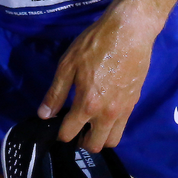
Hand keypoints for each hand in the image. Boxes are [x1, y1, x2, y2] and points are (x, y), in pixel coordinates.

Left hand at [37, 3, 157, 151]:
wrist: (129, 32)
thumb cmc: (95, 45)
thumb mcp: (68, 64)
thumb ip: (56, 92)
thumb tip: (43, 115)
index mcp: (88, 104)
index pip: (70, 133)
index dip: (60, 133)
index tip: (57, 127)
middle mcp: (107, 114)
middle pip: (94, 145)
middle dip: (81, 141)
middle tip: (75, 127)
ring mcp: (123, 110)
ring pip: (112, 140)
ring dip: (99, 138)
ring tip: (90, 123)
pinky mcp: (133, 103)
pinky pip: (122, 126)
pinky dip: (112, 127)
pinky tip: (103, 111)